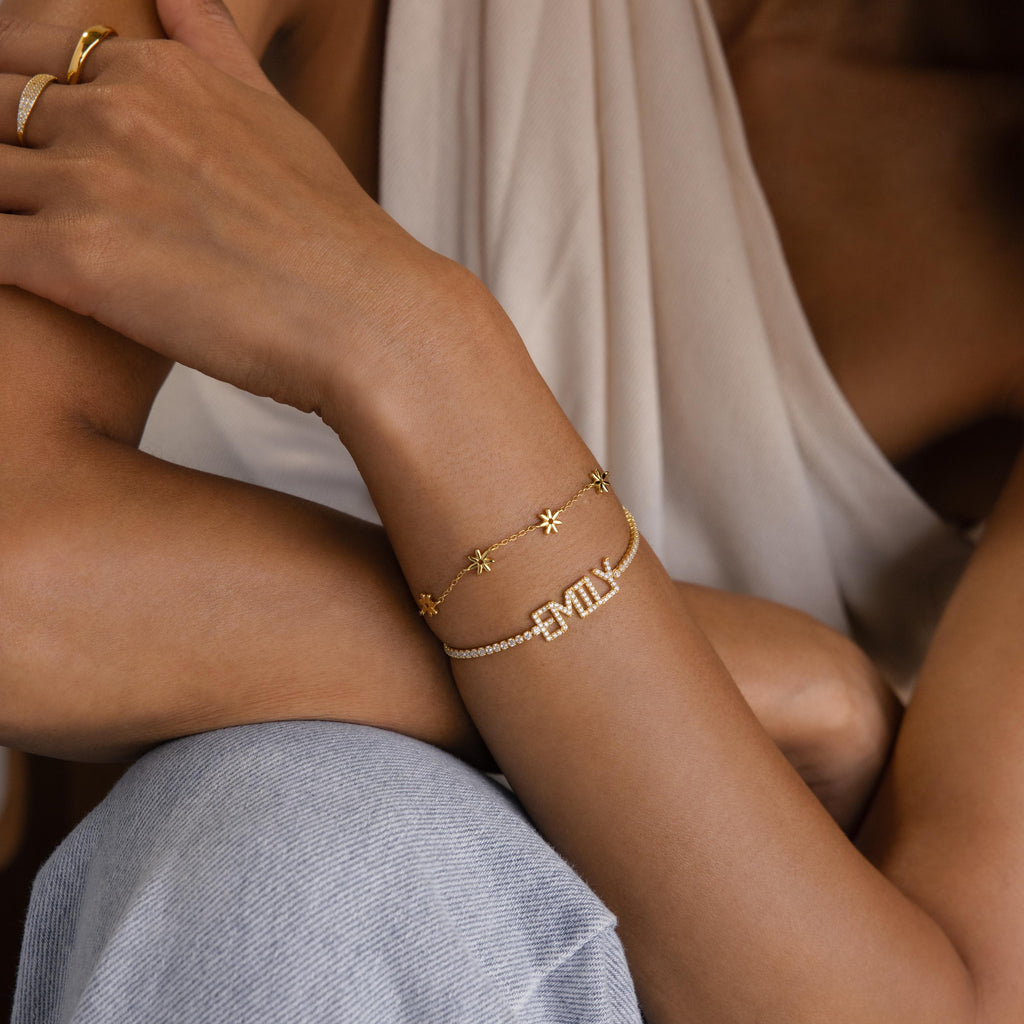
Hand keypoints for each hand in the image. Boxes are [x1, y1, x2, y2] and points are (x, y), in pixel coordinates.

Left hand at [0, 1, 438, 421]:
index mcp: (152, 70)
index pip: (21, 51)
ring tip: (30, 237)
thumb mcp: (275, 118)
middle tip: (23, 198)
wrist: (365, 315)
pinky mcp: (73, 261)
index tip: (20, 141)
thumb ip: (214, 50)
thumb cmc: (331, 233)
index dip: (6, 95)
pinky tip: (24, 280)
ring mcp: (87, 181)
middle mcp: (111, 111)